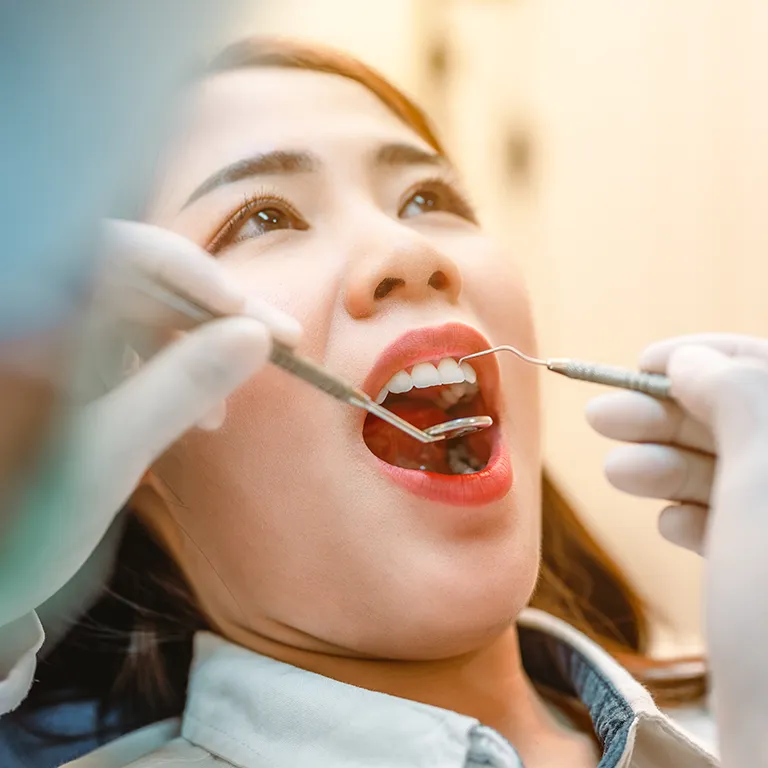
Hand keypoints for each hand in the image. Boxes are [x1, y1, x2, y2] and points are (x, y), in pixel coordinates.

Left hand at [0, 220, 300, 627]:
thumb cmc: (14, 524)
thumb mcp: (108, 455)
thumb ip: (180, 387)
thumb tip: (256, 336)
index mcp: (39, 320)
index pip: (125, 251)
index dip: (195, 275)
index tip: (255, 321)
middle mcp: (43, 315)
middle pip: (141, 281)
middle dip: (212, 317)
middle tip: (279, 344)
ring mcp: (50, 342)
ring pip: (140, 316)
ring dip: (193, 353)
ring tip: (218, 417)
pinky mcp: (61, 369)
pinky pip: (126, 348)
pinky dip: (167, 376)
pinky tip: (192, 418)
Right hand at [586, 333, 767, 765]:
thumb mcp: (764, 477)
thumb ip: (734, 394)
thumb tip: (691, 361)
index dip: (711, 357)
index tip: (644, 361)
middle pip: (749, 422)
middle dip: (671, 416)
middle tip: (601, 416)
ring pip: (734, 475)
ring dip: (668, 467)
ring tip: (617, 471)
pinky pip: (735, 525)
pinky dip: (692, 514)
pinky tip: (667, 522)